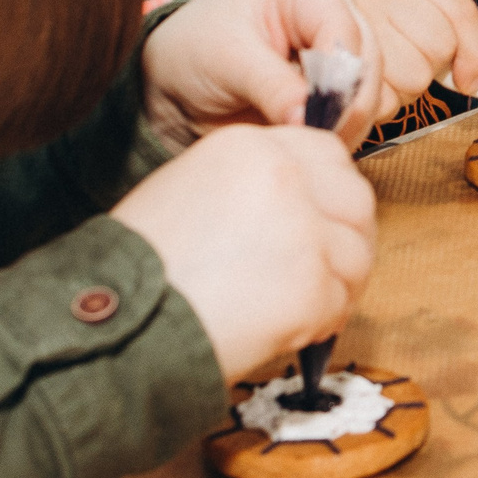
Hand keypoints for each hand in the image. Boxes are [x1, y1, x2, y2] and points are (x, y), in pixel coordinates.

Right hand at [112, 125, 373, 378]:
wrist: (121, 323)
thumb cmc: (143, 267)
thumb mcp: (189, 190)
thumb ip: (251, 185)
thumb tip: (302, 205)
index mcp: (250, 146)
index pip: (328, 153)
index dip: (332, 194)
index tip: (323, 222)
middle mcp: (283, 175)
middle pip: (355, 201)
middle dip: (347, 239)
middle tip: (325, 272)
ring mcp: (303, 228)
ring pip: (357, 255)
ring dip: (337, 286)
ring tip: (297, 309)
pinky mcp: (312, 282)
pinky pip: (340, 304)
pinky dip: (318, 324)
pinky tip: (283, 331)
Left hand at [140, 0, 383, 148]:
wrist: (177, 81)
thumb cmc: (194, 51)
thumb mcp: (226, 62)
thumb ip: (271, 85)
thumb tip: (308, 116)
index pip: (342, 29)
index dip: (338, 77)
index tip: (317, 119)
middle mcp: (332, 6)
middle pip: (367, 58)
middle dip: (347, 104)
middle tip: (319, 140)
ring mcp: (338, 44)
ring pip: (371, 86)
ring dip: (348, 122)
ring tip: (311, 143)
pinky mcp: (339, 79)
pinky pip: (359, 108)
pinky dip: (343, 130)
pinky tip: (314, 141)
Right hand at [314, 0, 477, 125]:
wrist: (244, 28)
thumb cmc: (322, 20)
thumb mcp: (378, 1)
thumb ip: (423, 22)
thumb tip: (475, 72)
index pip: (459, 12)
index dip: (473, 53)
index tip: (468, 80)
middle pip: (439, 49)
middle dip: (423, 71)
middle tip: (388, 70)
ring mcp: (353, 11)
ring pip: (414, 78)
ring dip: (395, 93)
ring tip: (363, 80)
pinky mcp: (333, 53)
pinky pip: (381, 100)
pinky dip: (371, 110)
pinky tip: (350, 94)